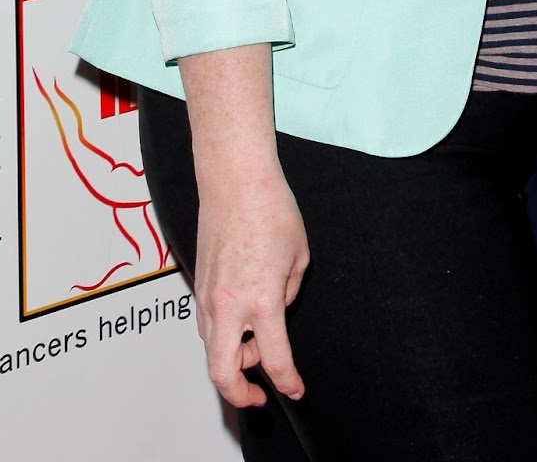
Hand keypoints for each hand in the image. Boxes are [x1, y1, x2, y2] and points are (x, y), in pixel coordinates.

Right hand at [193, 168, 308, 408]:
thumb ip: (290, 292)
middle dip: (240, 394)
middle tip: (259, 395)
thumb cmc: (272, 209)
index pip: (274, 359)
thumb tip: (278, 310)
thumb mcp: (299, 256)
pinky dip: (222, 334)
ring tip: (256, 344)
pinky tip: (240, 320)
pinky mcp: (198, 283)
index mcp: (261, 300)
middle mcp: (228, 304)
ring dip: (231, 358)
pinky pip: (206, 324)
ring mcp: (207, 295)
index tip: (296, 389)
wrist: (234, 180)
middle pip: (222, 373)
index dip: (288, 382)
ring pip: (211, 349)